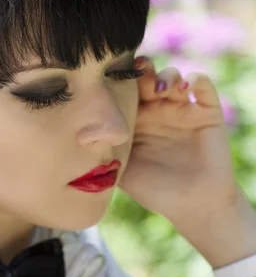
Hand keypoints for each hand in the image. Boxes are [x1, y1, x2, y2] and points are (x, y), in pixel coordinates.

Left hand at [118, 57, 239, 233]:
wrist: (193, 206)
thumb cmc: (154, 190)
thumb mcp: (121, 171)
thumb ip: (101, 155)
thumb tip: (69, 142)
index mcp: (135, 119)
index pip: (125, 89)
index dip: (119, 79)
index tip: (110, 75)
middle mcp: (158, 109)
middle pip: (148, 76)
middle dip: (142, 70)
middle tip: (137, 73)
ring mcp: (182, 109)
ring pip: (173, 76)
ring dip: (167, 75)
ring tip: (161, 89)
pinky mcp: (207, 112)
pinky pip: (203, 85)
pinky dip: (196, 79)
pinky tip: (186, 87)